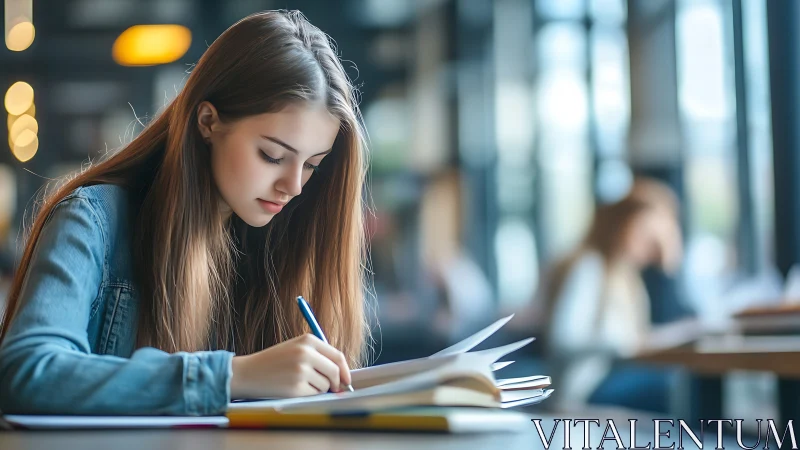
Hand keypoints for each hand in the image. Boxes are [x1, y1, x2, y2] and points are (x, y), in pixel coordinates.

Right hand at [229, 334, 351, 398]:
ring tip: (300, 382)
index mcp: (308, 340)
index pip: (337, 356)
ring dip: (318, 388)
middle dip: (335, 382)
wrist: (248, 373)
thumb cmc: (274, 362)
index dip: (345, 370)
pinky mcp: (296, 387)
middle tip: (332, 388)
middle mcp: (306, 353)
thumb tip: (342, 374)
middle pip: (335, 371)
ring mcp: (301, 370)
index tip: (346, 380)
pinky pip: (314, 394)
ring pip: (325, 385)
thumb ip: (318, 356)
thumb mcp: (295, 348)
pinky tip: (293, 388)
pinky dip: (308, 394)